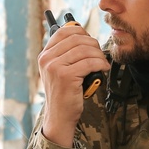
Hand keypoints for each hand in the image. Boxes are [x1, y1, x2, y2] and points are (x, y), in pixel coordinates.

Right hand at [37, 22, 109, 146]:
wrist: (59, 116)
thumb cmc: (63, 94)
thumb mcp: (59, 71)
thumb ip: (65, 55)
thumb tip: (83, 36)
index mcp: (45, 55)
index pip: (63, 32)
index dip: (80, 32)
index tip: (90, 40)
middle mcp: (47, 59)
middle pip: (76, 39)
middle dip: (93, 44)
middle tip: (100, 54)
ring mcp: (55, 67)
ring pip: (85, 50)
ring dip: (99, 55)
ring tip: (103, 62)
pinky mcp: (66, 76)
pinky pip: (89, 62)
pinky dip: (100, 63)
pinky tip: (103, 68)